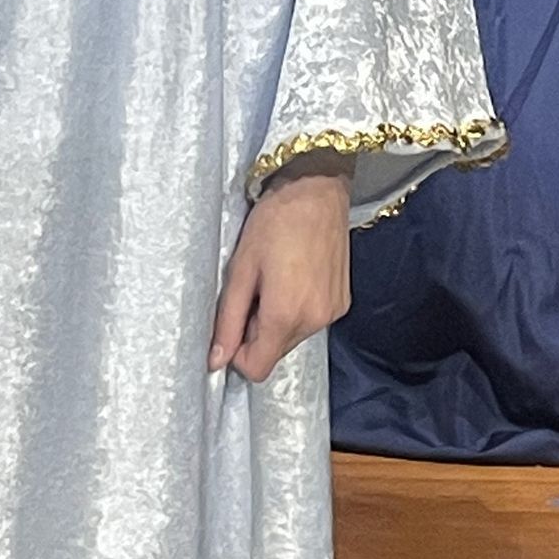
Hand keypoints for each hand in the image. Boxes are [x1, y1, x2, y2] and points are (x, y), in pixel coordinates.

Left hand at [207, 157, 352, 381]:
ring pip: (293, 338)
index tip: (234, 320)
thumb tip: (216, 361)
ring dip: (277, 319)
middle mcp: (314, 322)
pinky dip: (298, 309)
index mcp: (285, 315)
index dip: (237, 352)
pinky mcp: (343, 302)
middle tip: (253, 289)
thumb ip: (227, 319)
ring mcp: (332, 313)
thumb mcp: (241, 268)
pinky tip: (294, 276)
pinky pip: (311, 321)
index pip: (256, 368)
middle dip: (257, 331)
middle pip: (274, 352)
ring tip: (274, 278)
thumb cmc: (275, 222)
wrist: (318, 190)